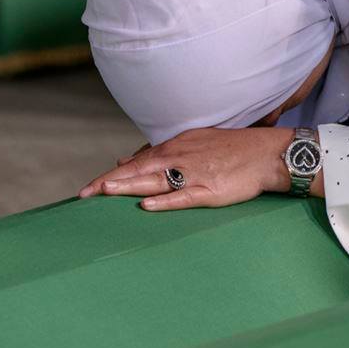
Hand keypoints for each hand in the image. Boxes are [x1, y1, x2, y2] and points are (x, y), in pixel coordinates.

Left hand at [79, 127, 302, 210]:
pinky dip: (164, 201)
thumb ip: (156, 153)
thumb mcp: (189, 143)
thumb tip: (124, 159)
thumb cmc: (227, 150)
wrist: (264, 154)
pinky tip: (146, 205)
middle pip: (137, 171)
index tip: (87, 189)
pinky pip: (183, 196)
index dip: (109, 176)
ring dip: (129, 186)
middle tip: (84, 194)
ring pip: (155, 181)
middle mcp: (178, 157)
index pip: (134, 163)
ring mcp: (193, 173)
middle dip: (109, 183)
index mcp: (172, 147)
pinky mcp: (209, 190)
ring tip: (105, 192)